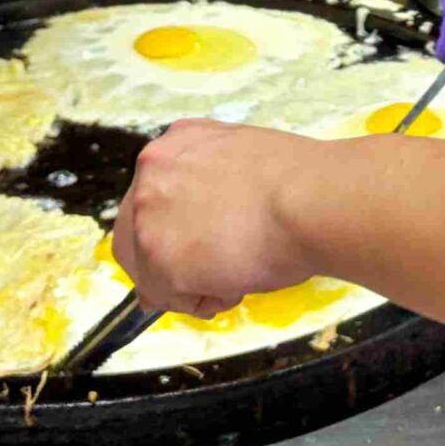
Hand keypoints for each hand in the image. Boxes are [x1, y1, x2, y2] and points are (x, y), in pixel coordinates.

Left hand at [112, 121, 319, 317]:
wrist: (311, 199)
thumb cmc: (299, 182)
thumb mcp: (242, 161)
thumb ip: (208, 184)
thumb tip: (200, 226)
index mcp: (174, 144)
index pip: (150, 200)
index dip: (174, 232)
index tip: (200, 246)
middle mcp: (150, 173)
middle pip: (133, 236)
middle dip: (168, 262)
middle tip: (215, 269)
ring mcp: (148, 217)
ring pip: (150, 272)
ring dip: (190, 281)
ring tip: (237, 268)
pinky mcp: (157, 261)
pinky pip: (169, 299)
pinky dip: (202, 301)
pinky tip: (237, 278)